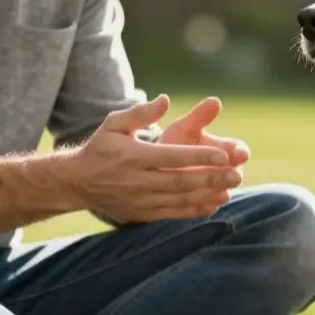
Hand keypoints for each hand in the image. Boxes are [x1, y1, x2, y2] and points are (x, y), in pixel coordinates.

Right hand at [59, 95, 242, 222]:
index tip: (222, 154)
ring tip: (231, 187)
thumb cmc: (100, 148)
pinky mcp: (142, 214)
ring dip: (207, 194)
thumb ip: (140, 113)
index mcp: (133, 156)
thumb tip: (165, 100)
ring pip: (179, 199)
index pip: (171, 156)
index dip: (198, 156)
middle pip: (180, 180)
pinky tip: (214, 203)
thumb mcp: (114, 124)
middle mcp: (137, 180)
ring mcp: (140, 200)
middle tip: (237, 173)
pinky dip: (195, 210)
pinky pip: (173, 213)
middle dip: (211, 177)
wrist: (77, 183)